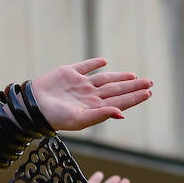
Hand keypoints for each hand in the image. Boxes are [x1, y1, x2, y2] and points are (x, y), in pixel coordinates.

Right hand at [29, 58, 152, 131]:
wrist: (33, 106)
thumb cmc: (55, 117)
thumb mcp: (79, 120)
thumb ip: (100, 115)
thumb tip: (121, 113)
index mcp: (94, 107)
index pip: (119, 100)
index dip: (134, 97)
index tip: (148, 93)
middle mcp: (89, 95)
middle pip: (116, 89)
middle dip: (133, 86)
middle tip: (150, 82)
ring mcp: (80, 84)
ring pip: (105, 79)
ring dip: (120, 76)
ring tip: (134, 76)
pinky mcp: (69, 73)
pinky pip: (85, 67)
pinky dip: (94, 64)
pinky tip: (104, 62)